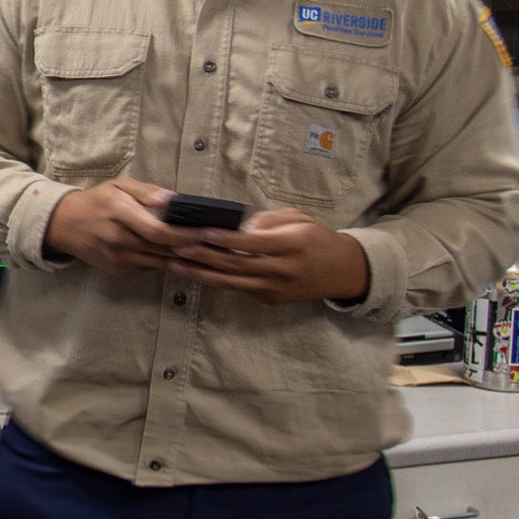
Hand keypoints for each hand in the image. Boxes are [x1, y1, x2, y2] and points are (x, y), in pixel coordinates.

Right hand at [43, 178, 208, 276]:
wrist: (65, 225)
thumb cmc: (98, 201)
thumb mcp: (119, 185)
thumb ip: (147, 191)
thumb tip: (174, 200)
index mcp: (119, 213)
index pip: (160, 231)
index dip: (187, 235)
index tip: (210, 232)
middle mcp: (118, 239)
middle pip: (164, 249)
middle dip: (193, 248)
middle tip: (218, 245)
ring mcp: (117, 259)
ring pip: (160, 262)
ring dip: (185, 259)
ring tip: (209, 254)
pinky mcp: (118, 271)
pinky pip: (149, 268)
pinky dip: (166, 263)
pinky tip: (184, 258)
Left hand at [168, 209, 370, 304]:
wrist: (342, 271)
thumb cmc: (316, 238)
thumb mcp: (299, 219)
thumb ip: (269, 220)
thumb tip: (240, 227)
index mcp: (291, 245)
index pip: (253, 243)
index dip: (226, 239)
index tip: (201, 232)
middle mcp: (282, 270)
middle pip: (238, 265)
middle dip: (204, 257)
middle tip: (177, 248)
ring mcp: (276, 288)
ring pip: (233, 282)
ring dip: (202, 274)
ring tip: (176, 265)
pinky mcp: (271, 299)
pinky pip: (240, 289)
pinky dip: (217, 282)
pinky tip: (196, 274)